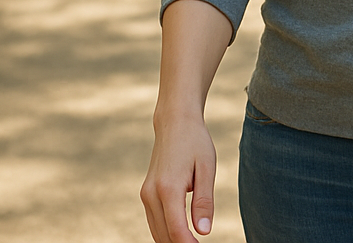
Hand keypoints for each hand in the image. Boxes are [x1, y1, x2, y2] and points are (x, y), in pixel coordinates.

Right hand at [141, 112, 216, 242]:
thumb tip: (204, 232)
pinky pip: (154, 221)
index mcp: (168, 188)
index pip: (176, 230)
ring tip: (193, 241)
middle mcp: (151, 193)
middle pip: (164, 235)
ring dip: (173, 240)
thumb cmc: (195, 142)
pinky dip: (166, 232)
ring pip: (157, 231)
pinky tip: (182, 234)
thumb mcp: (206, 168)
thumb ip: (204, 201)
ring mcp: (145, 194)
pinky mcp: (146, 193)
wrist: (175, 121)